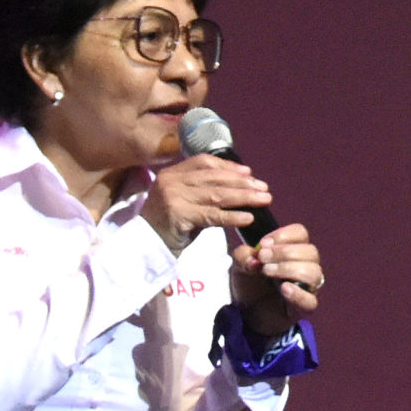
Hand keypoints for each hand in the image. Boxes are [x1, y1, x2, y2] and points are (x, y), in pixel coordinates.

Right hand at [145, 151, 270, 250]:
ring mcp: (173, 197)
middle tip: (264, 188)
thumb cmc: (170, 225)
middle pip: (215, 178)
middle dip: (243, 183)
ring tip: (263, 199)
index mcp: (172, 173)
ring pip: (217, 195)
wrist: (146, 247)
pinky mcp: (178, 215)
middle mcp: (171, 181)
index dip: (229, 167)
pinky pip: (212, 215)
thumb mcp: (186, 201)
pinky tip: (248, 218)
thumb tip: (243, 183)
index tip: (249, 172)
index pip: (205, 162)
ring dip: (244, 197)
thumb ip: (206, 190)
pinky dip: (232, 216)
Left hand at [230, 223, 320, 340]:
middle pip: (310, 251)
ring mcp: (308, 287)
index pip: (301, 233)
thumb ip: (243, 256)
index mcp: (294, 250)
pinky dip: (298, 293)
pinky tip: (283, 288)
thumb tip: (254, 259)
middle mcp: (306, 265)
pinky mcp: (305, 307)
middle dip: (284, 252)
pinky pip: (311, 300)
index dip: (284, 235)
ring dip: (289, 268)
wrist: (248, 313)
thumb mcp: (239, 265)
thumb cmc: (250, 284)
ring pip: (314, 272)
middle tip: (262, 257)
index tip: (263, 244)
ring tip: (267, 271)